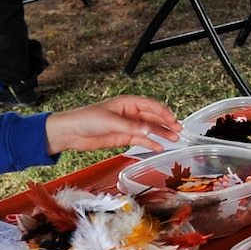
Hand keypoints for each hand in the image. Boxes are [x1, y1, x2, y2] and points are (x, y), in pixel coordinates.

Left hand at [45, 96, 182, 154]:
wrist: (71, 133)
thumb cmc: (87, 119)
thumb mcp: (111, 121)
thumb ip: (131, 127)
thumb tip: (149, 130)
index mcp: (127, 103)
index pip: (151, 106)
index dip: (164, 113)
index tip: (174, 120)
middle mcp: (129, 113)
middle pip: (152, 117)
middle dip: (166, 123)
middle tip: (178, 130)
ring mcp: (127, 126)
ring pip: (148, 129)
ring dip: (161, 133)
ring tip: (173, 139)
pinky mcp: (122, 137)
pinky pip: (140, 139)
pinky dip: (149, 142)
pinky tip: (158, 146)